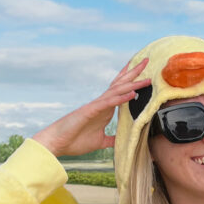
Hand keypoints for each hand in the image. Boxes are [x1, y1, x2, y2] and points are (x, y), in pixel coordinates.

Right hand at [31, 58, 151, 157]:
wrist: (57, 143)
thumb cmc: (75, 140)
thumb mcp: (100, 141)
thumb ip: (111, 139)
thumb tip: (122, 140)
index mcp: (105, 109)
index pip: (121, 91)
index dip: (132, 81)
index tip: (144, 73)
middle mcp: (102, 104)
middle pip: (120, 85)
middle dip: (134, 73)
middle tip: (147, 61)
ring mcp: (96, 106)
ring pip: (117, 91)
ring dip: (132, 83)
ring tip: (146, 78)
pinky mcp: (91, 111)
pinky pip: (108, 102)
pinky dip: (121, 98)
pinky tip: (132, 94)